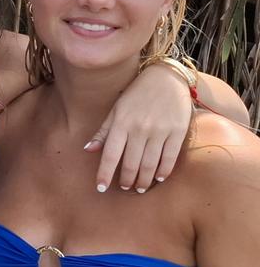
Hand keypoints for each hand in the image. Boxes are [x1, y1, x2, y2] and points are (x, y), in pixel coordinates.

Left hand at [86, 64, 189, 192]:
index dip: (104, 173)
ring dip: (144, 179)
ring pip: (150, 163)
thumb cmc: (136, 94)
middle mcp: (139, 129)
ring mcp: (160, 131)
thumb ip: (104, 131)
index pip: (110, 154)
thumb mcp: (116, 109)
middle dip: (126, 179)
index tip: (100, 188)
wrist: (166, 78)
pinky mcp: (177, 131)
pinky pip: (170, 157)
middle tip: (125, 188)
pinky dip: (164, 171)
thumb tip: (88, 149)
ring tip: (140, 187)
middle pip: (131, 163)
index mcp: (121, 123)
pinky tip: (159, 178)